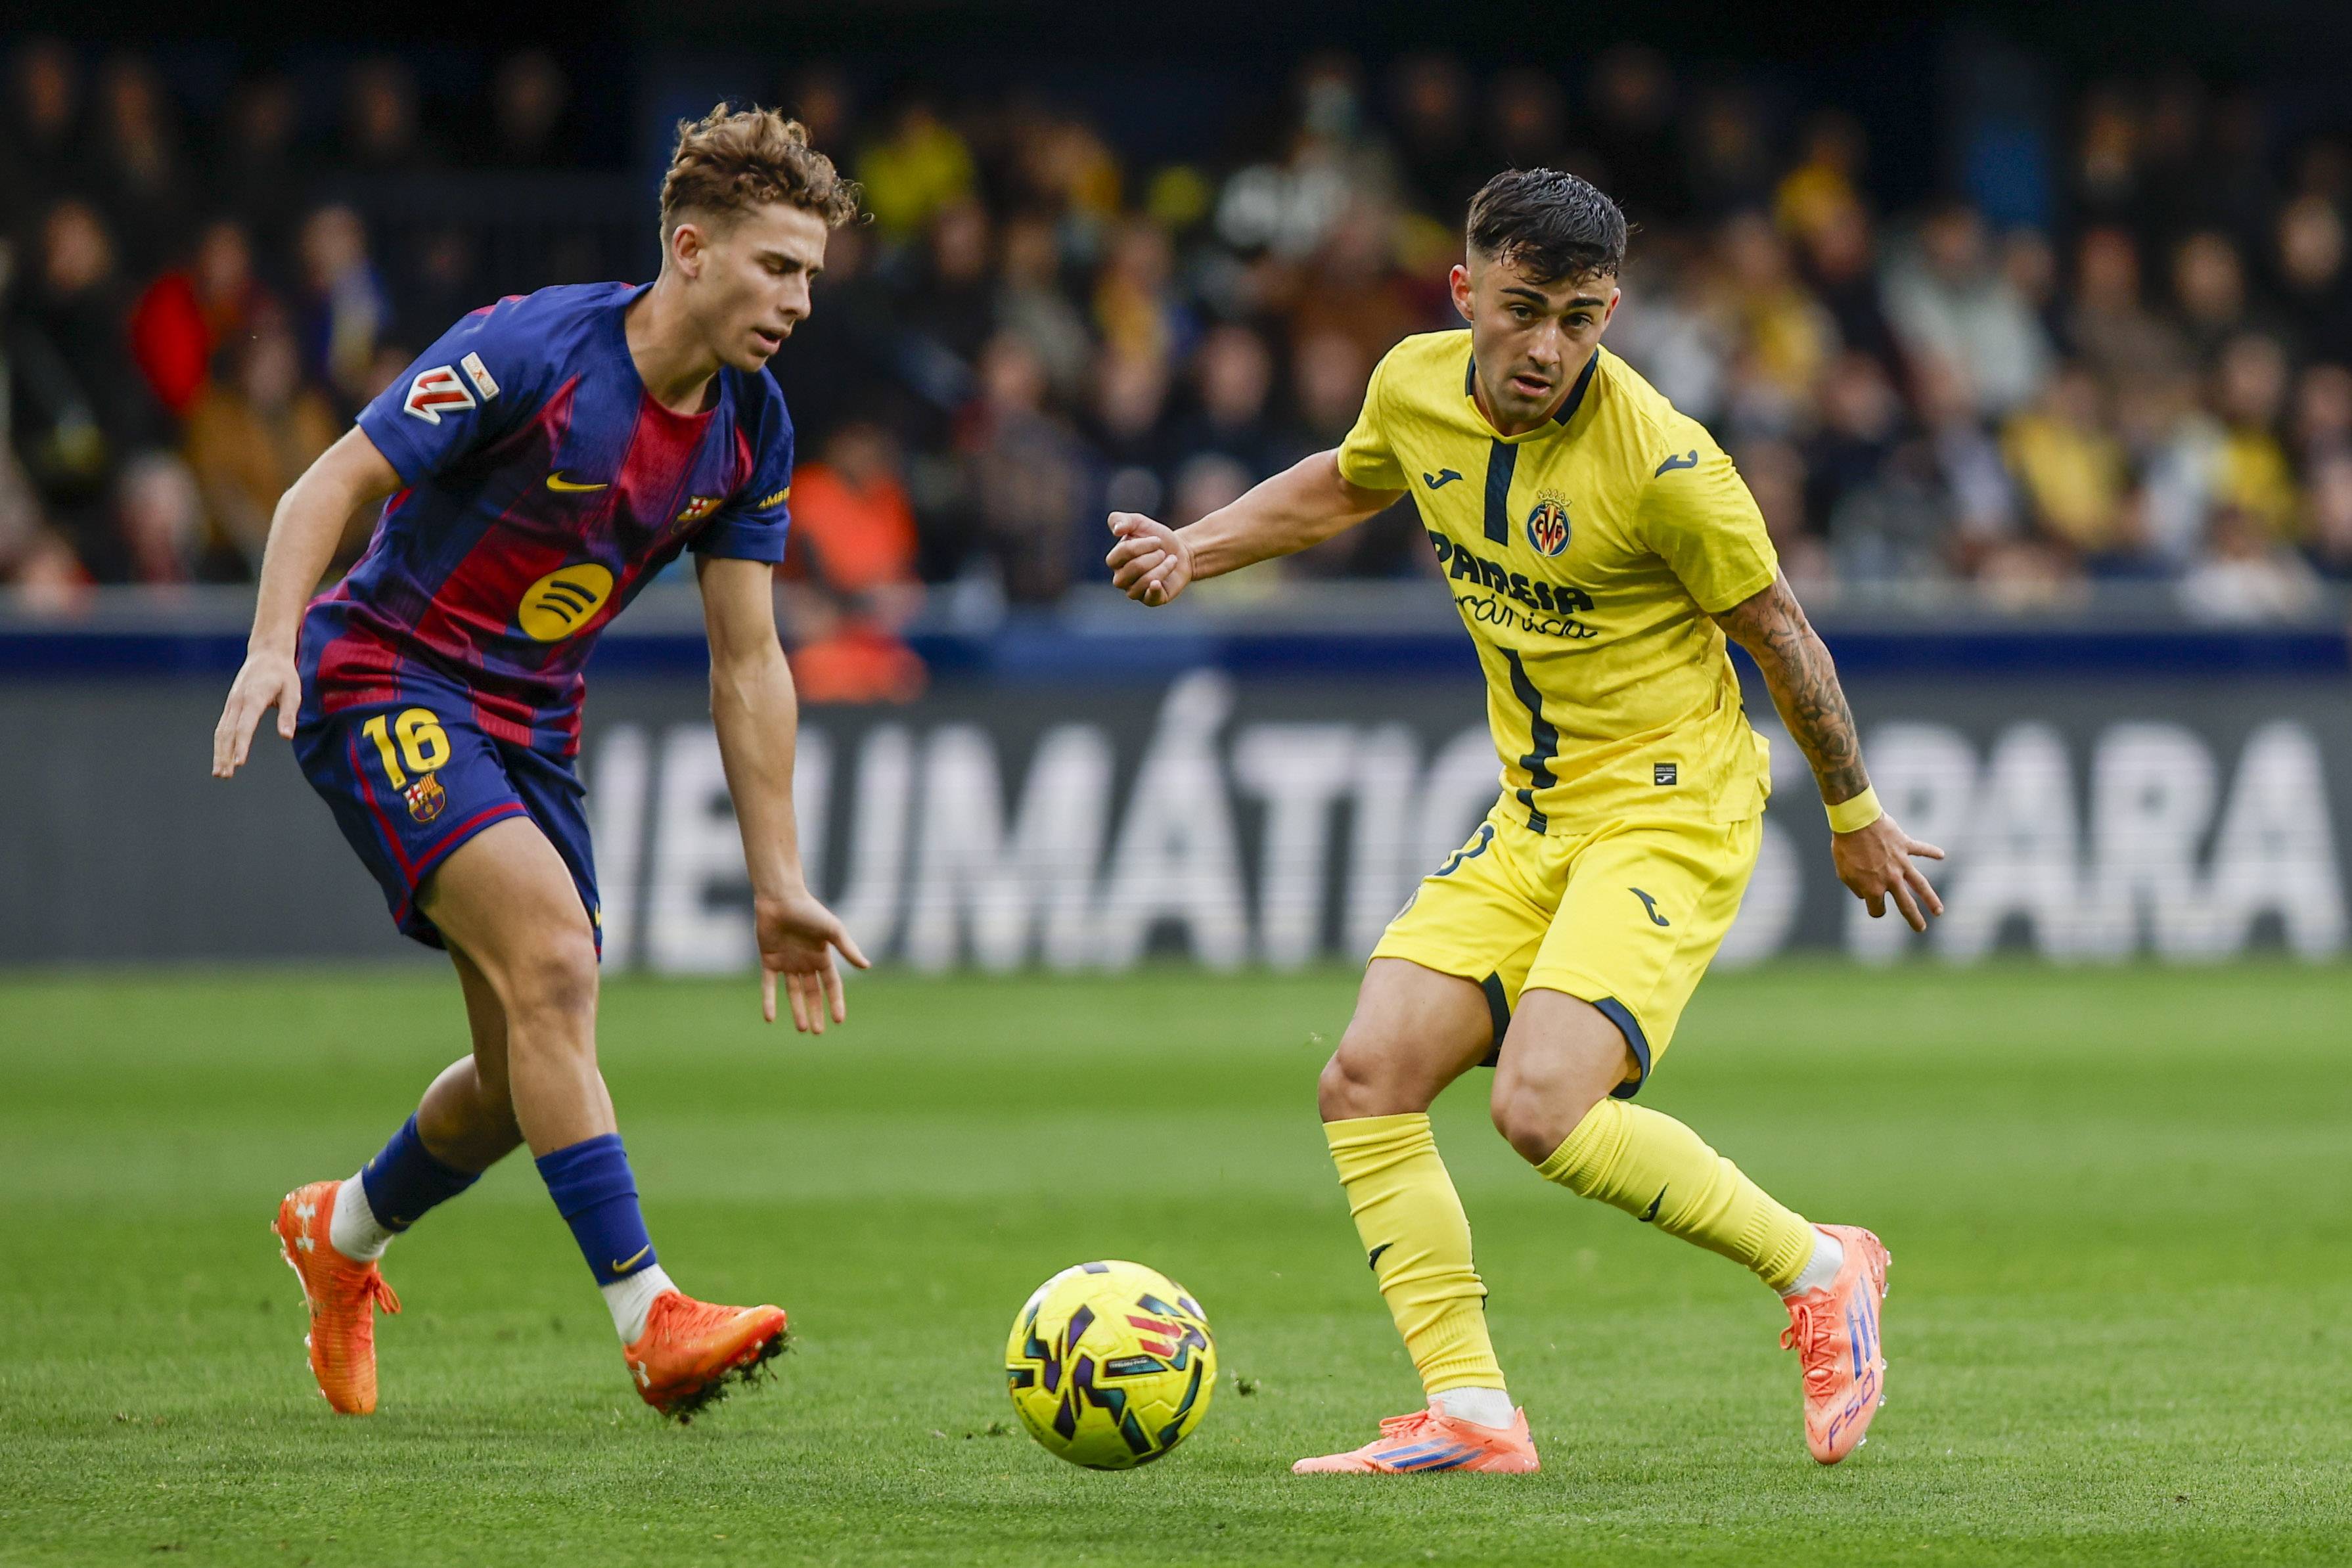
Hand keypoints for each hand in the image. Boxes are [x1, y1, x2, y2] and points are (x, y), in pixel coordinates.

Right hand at [211, 649, 302, 777]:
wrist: (266, 654)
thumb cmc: (283, 674)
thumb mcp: (293, 691)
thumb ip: (288, 714)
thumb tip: (286, 736)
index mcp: (254, 697)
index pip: (245, 725)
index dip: (242, 744)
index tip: (239, 762)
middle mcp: (238, 701)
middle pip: (227, 732)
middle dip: (225, 754)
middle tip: (225, 775)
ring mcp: (231, 703)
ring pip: (221, 731)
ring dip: (219, 752)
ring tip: (220, 773)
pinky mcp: (230, 705)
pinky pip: (222, 727)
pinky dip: (220, 744)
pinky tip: (222, 758)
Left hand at [755, 888, 871, 1032]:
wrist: (780, 898)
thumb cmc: (809, 910)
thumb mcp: (832, 930)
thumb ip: (847, 949)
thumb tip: (866, 966)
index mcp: (822, 957)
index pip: (832, 985)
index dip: (836, 1002)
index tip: (839, 1020)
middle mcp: (805, 962)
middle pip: (813, 993)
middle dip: (816, 1012)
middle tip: (818, 1032)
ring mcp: (787, 963)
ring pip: (793, 993)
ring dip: (797, 1011)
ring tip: (802, 1029)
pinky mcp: (769, 961)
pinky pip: (769, 985)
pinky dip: (769, 1001)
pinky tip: (769, 1018)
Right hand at [1105, 512, 1192, 605]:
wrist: (1181, 552)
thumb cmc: (1156, 538)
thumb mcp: (1139, 522)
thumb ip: (1122, 520)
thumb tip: (1116, 530)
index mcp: (1115, 560)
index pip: (1123, 552)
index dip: (1143, 545)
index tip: (1158, 540)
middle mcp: (1121, 578)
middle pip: (1134, 568)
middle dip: (1154, 556)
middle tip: (1163, 552)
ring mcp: (1134, 591)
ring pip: (1145, 581)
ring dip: (1163, 567)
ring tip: (1171, 560)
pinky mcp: (1150, 600)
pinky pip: (1150, 598)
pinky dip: (1154, 589)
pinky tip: (1159, 582)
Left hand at [1832, 813, 1945, 932]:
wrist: (1855, 822)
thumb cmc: (1845, 848)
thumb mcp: (1843, 873)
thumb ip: (1855, 887)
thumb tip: (1864, 894)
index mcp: (1873, 888)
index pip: (1878, 909)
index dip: (1875, 909)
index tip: (1875, 905)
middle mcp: (1891, 879)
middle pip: (1906, 905)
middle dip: (1914, 919)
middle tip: (1921, 929)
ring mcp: (1900, 863)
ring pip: (1920, 885)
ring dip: (1931, 899)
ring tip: (1939, 911)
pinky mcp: (1905, 846)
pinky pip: (1921, 850)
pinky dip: (1931, 852)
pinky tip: (1941, 855)